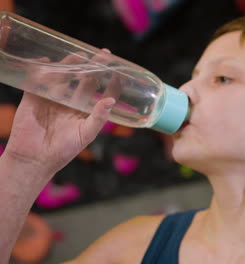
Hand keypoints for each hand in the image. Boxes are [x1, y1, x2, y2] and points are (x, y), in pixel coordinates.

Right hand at [3, 49, 116, 175]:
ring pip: (64, 77)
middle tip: (103, 54)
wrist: (34, 159)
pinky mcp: (34, 97)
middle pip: (85, 80)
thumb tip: (111, 101)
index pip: (101, 93)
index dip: (110, 82)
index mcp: (84, 112)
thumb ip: (99, 117)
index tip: (120, 71)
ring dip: (71, 65)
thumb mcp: (86, 134)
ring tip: (81, 55)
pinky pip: (37, 80)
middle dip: (94, 67)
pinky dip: (40, 69)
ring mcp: (52, 99)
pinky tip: (45, 60)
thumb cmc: (64, 150)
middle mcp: (70, 103)